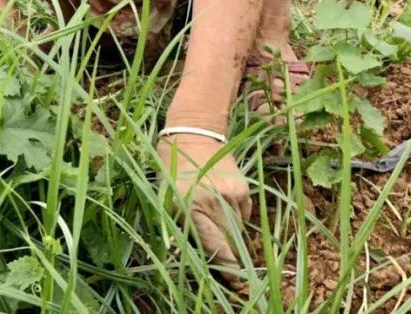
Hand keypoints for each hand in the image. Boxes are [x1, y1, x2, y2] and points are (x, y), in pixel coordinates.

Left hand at [157, 133, 251, 293]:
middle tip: (226, 260)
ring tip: (216, 222)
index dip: (225, 265)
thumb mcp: (166, 196)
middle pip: (228, 240)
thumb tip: (198, 250)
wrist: (193, 132)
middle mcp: (213, 202)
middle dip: (228, 253)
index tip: (233, 279)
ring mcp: (231, 194)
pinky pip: (244, 213)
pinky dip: (236, 216)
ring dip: (230, 232)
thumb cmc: (172, 167)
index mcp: (190, 206)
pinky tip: (223, 206)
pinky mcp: (242, 187)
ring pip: (236, 227)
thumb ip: (181, 223)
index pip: (213, 244)